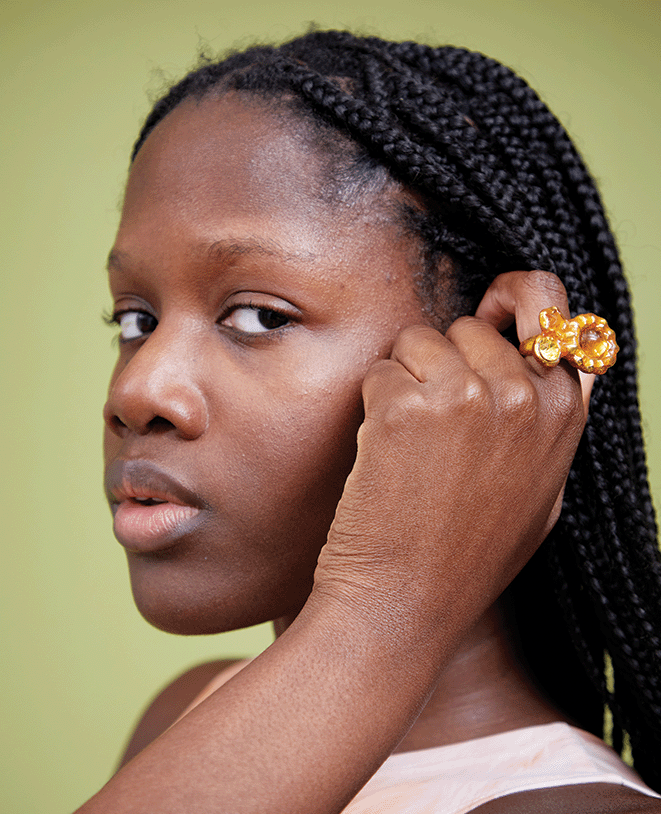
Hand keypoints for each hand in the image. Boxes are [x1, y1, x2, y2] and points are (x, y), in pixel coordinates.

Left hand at [315, 271, 586, 639]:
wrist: (405, 604)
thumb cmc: (467, 553)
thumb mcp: (541, 491)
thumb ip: (550, 419)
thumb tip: (555, 353)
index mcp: (562, 413)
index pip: (557, 317)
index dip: (518, 305)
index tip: (493, 312)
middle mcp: (522, 396)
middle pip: (467, 328)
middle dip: (442, 361)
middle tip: (433, 425)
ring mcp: (465, 398)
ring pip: (417, 341)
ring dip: (404, 381)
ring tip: (410, 446)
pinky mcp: (406, 407)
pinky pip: (380, 371)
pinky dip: (372, 406)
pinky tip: (386, 456)